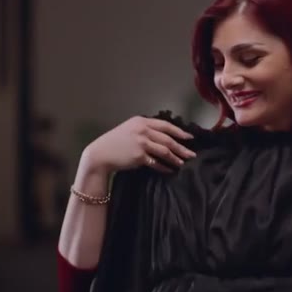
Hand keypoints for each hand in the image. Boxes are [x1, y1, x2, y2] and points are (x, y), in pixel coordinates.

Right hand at [82, 116, 196, 174]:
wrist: (100, 154)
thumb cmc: (114, 143)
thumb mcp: (129, 129)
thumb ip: (145, 130)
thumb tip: (164, 136)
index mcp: (141, 121)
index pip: (165, 125)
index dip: (179, 132)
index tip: (190, 137)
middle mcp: (142, 130)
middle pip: (168, 139)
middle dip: (182, 148)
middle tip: (192, 154)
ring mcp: (141, 142)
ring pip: (164, 151)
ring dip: (175, 158)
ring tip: (182, 163)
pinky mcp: (139, 156)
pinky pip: (156, 162)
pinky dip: (164, 167)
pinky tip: (170, 170)